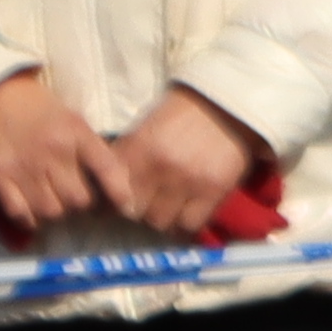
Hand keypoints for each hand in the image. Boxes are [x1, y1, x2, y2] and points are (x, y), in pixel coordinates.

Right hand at [0, 69, 115, 248]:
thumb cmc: (33, 105)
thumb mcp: (69, 116)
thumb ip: (88, 145)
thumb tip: (113, 178)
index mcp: (76, 132)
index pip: (108, 169)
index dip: (119, 194)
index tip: (123, 207)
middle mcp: (53, 151)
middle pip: (79, 199)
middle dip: (82, 206)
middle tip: (76, 202)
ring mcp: (23, 165)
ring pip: (51, 210)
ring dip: (55, 214)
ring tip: (53, 205)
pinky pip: (19, 211)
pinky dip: (27, 219)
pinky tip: (30, 212)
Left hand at [102, 88, 270, 241]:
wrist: (227, 106)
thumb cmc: (181, 115)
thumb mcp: (144, 128)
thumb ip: (124, 158)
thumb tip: (104, 190)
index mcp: (136, 148)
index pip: (110, 192)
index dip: (111, 202)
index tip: (116, 204)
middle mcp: (158, 167)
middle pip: (133, 211)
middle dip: (137, 210)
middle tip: (146, 204)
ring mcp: (187, 180)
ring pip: (159, 221)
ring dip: (160, 218)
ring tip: (168, 208)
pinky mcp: (214, 190)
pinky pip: (190, 224)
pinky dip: (184, 224)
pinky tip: (186, 214)